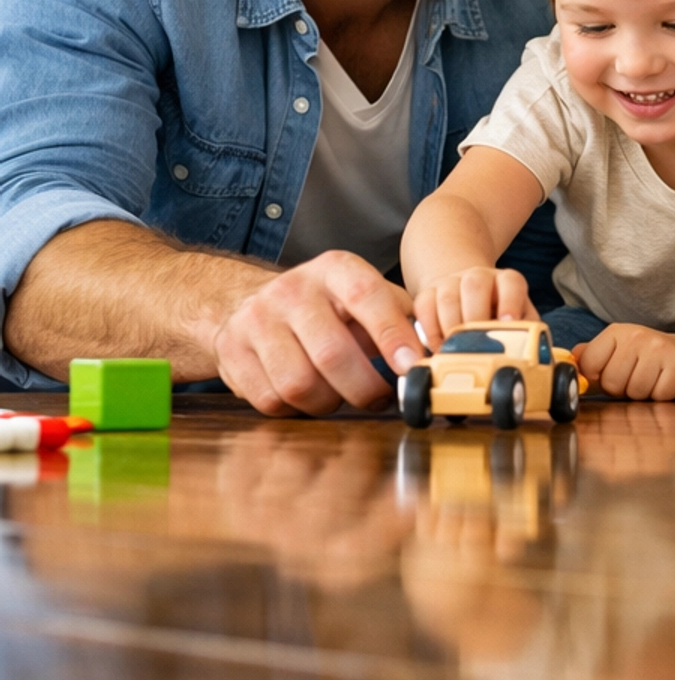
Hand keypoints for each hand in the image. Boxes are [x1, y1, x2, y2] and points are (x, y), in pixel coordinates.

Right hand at [211, 250, 424, 415]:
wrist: (248, 302)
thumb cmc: (326, 308)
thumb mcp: (365, 296)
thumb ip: (403, 319)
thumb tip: (438, 353)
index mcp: (335, 270)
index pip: (367, 297)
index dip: (392, 336)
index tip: (412, 367)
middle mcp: (292, 289)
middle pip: (332, 355)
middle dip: (365, 390)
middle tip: (379, 399)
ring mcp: (256, 318)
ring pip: (299, 384)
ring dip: (328, 403)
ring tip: (339, 395)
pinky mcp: (231, 349)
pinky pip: (271, 400)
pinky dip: (295, 409)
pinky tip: (305, 395)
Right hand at [413, 266, 531, 350]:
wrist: (467, 297)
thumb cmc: (498, 316)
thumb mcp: (519, 320)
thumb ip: (526, 333)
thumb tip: (530, 359)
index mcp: (506, 281)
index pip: (511, 283)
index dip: (510, 301)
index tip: (508, 322)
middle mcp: (479, 277)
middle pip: (475, 285)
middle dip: (475, 317)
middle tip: (476, 345)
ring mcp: (451, 282)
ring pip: (447, 297)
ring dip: (450, 328)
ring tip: (455, 354)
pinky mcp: (428, 293)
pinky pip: (423, 307)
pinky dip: (429, 331)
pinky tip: (437, 349)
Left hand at [576, 323, 674, 401]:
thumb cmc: (649, 360)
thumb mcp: (618, 352)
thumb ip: (590, 357)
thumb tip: (566, 362)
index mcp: (616, 332)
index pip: (589, 365)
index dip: (600, 378)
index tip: (615, 373)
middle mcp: (637, 336)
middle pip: (612, 382)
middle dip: (623, 389)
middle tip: (638, 378)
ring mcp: (660, 350)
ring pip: (635, 391)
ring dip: (644, 394)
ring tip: (654, 380)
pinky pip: (658, 395)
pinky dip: (663, 396)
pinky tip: (668, 383)